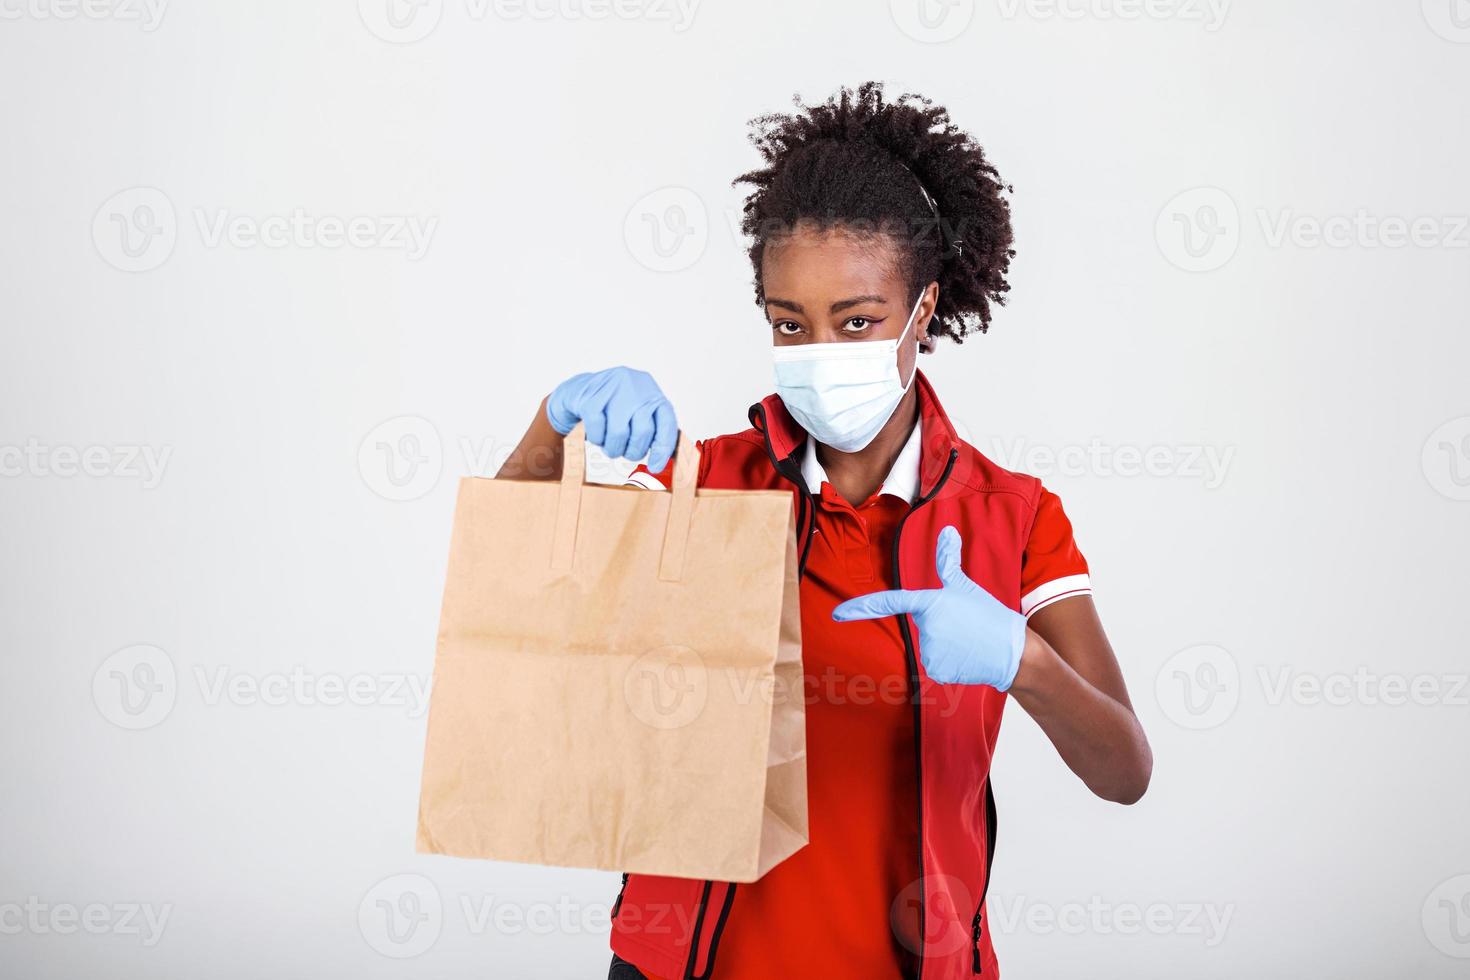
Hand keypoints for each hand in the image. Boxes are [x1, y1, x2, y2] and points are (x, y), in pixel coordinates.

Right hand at [546, 367, 678, 472]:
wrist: (580, 388)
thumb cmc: (613, 405)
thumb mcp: (637, 412)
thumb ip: (650, 432)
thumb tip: (658, 464)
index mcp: (652, 393)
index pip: (667, 423)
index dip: (662, 449)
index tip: (655, 467)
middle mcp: (636, 387)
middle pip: (643, 432)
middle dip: (633, 451)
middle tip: (625, 453)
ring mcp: (613, 390)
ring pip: (619, 433)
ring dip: (613, 448)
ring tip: (609, 444)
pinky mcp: (590, 397)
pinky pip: (597, 432)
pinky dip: (596, 439)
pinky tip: (597, 433)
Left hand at [832, 526, 1026, 689]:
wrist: (1011, 650)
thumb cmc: (988, 615)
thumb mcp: (965, 586)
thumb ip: (948, 561)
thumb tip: (948, 531)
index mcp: (930, 602)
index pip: (889, 601)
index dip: (861, 608)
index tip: (837, 614)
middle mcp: (926, 627)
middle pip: (920, 626)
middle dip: (938, 626)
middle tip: (962, 625)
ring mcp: (930, 650)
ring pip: (927, 646)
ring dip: (944, 645)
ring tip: (966, 641)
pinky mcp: (937, 671)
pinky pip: (934, 665)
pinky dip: (949, 662)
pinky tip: (965, 657)